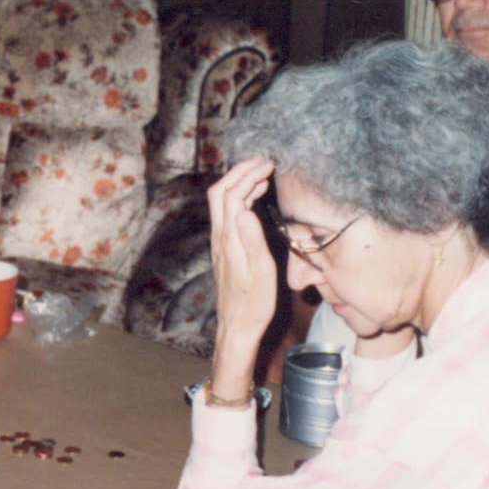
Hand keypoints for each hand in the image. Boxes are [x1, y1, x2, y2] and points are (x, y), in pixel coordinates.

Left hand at [208, 157, 278, 355]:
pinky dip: (241, 199)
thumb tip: (245, 210)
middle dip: (239, 172)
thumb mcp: (260, 273)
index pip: (232, 195)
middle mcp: (220, 238)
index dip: (248, 175)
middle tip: (263, 161)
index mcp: (228, 240)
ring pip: (223, 202)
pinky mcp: (225, 249)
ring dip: (240, 183)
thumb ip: (253, 241)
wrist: (236, 326)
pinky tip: (255, 200)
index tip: (268, 165)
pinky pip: (228, 214)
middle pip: (221, 193)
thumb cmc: (253, 303)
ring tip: (262, 174)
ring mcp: (220, 243)